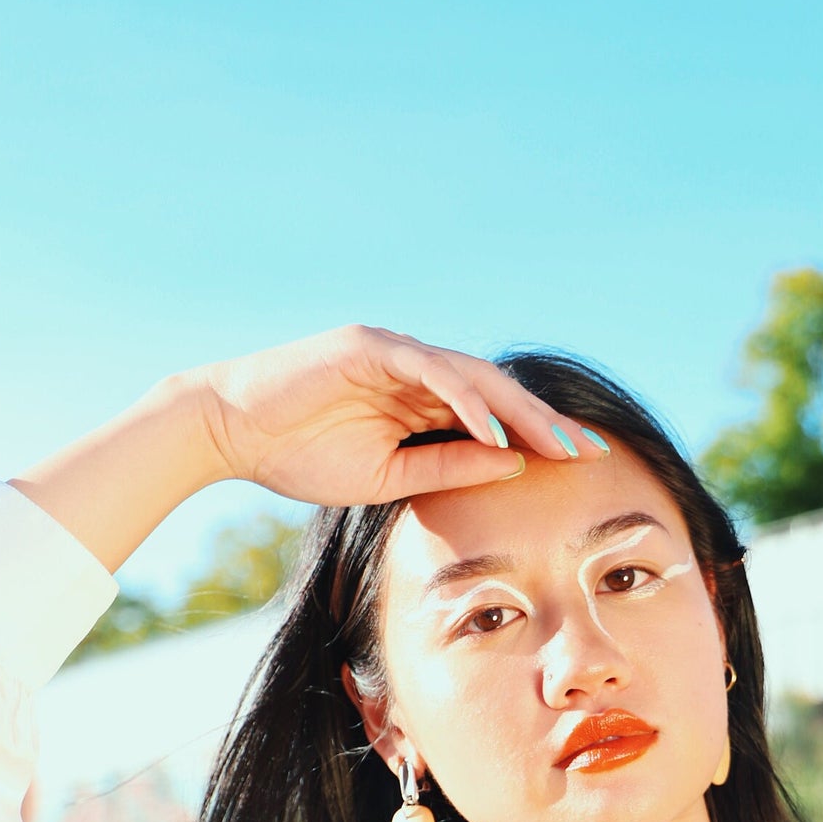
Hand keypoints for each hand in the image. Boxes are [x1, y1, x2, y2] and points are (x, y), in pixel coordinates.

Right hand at [194, 325, 607, 503]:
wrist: (231, 433)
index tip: (583, 467)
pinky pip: (431, 371)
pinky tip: (497, 433)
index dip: (540, 438)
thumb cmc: (300, 456)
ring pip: (473, 376)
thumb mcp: (389, 477)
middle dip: (547, 424)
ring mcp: (393, 350)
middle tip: (592, 453)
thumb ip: (449, 466)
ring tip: (559, 445)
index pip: (493, 416)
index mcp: (419, 399)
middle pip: (496, 392)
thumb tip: (513, 464)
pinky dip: (467, 402)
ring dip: (520, 412)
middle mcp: (414, 367)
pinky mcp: (369, 345)